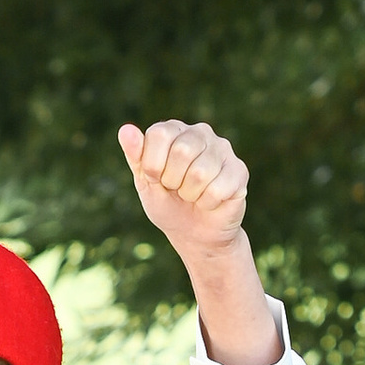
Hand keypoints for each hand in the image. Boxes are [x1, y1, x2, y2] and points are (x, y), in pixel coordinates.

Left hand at [118, 117, 249, 262]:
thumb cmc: (168, 204)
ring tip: (193, 196)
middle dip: (172, 181)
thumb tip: (125, 129)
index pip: (159, 134)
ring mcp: (223, 149)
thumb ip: (136, 156)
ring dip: (190, 194)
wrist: (194, 234)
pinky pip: (217, 189)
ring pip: (200, 172)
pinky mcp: (239, 170)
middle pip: (182, 150)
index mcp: (174, 130)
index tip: (156, 179)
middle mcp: (201, 132)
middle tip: (177, 189)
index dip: (153, 165)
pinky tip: (209, 202)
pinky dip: (207, 203)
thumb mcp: (145, 183)